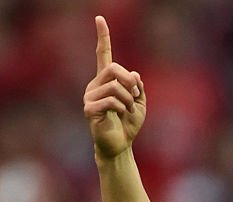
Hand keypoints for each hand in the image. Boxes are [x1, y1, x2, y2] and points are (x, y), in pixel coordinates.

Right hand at [83, 15, 145, 158]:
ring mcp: (90, 96)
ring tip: (129, 110)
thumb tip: (134, 74)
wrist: (120, 146)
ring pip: (114, 85)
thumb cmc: (128, 126)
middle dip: (129, 80)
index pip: (102, 55)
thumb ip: (138, 88)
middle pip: (113, 68)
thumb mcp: (140, 104)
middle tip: (136, 93)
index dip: (103, 38)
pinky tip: (121, 115)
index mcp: (106, 81)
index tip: (100, 19)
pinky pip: (111, 100)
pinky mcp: (89, 109)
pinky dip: (122, 107)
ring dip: (129, 98)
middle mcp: (95, 85)